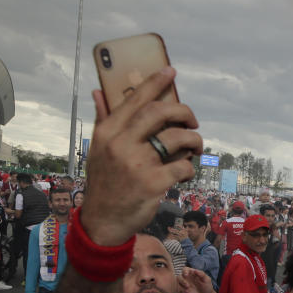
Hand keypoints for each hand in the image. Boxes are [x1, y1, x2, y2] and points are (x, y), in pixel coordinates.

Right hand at [85, 67, 201, 244]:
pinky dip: (189, 168)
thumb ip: (103, 119)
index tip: (171, 71)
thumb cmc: (105, 182)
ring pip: (177, 139)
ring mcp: (138, 164)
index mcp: (108, 132)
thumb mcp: (98, 149)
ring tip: (195, 148)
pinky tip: (184, 172)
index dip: (156, 82)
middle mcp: (121, 144)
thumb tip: (98, 91)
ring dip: (193, 141)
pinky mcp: (154, 183)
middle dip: (184, 112)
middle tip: (192, 121)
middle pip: (160, 112)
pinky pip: (183, 166)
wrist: (104, 221)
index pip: (135, 99)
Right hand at [178, 267, 216, 292]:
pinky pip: (177, 291)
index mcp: (191, 274)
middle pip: (179, 276)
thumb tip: (195, 270)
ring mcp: (184, 286)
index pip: (185, 269)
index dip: (184, 271)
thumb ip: (201, 274)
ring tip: (188, 290)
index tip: (186, 274)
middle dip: (182, 280)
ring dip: (180, 287)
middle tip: (188, 285)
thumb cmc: (207, 287)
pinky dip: (180, 292)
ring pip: (177, 284)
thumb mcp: (207, 280)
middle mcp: (186, 279)